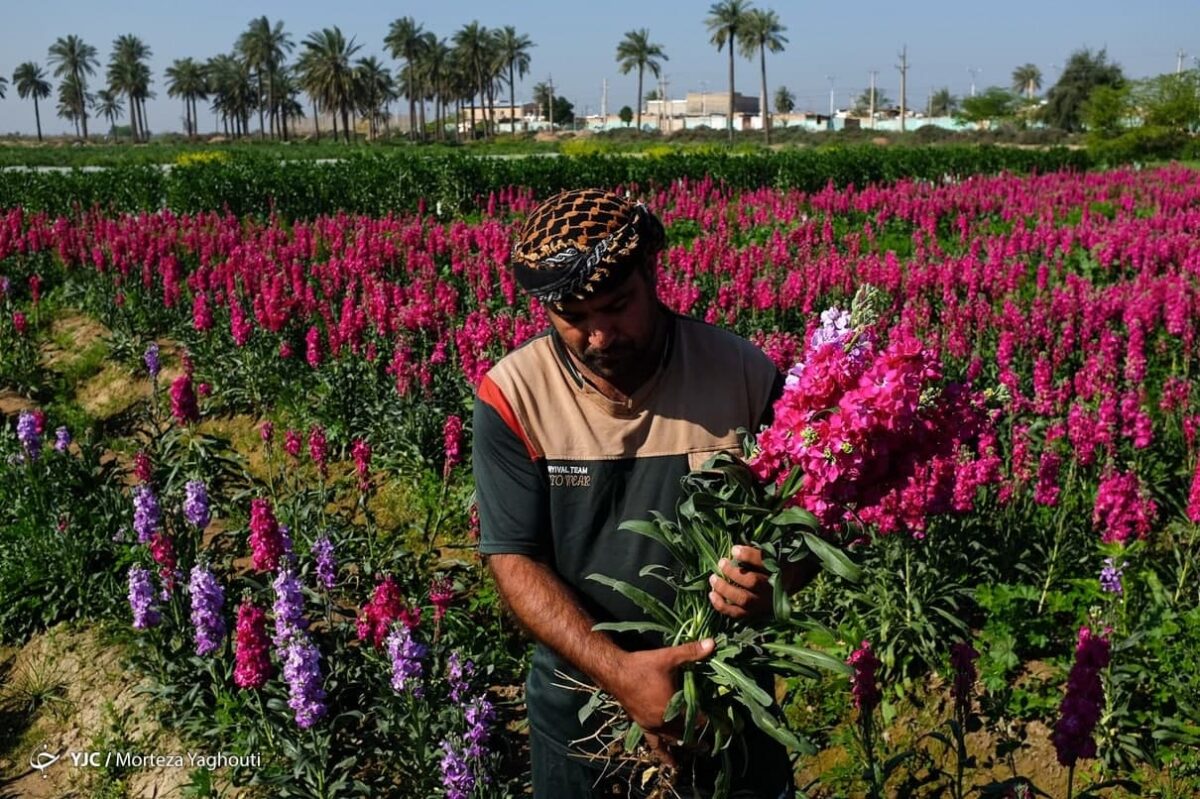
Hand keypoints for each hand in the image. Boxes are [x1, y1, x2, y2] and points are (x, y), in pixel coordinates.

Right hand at [607, 638, 714, 764]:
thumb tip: (713, 643)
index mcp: (672, 707)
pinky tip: (671, 763)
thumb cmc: (642, 665)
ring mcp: (652, 726)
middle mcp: (663, 721)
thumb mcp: (668, 657)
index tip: (725, 724)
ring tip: (700, 751)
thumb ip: (691, 652)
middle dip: (702, 736)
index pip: (698, 719)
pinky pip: (656, 745)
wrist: (615, 672)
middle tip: (716, 740)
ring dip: (687, 746)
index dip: (712, 721)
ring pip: (673, 741)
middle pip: (688, 733)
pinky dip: (665, 754)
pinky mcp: (643, 726)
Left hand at [708, 545, 772, 619]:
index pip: (764, 562)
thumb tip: (733, 549)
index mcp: (778, 569)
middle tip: (721, 562)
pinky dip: (722, 605)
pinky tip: (712, 594)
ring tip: (713, 578)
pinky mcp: (754, 612)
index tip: (734, 550)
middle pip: (752, 582)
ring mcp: (762, 602)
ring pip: (743, 599)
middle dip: (733, 572)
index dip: (747, 555)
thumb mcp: (770, 554)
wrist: (787, 584)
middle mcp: (772, 588)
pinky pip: (736, 613)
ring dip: (725, 588)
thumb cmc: (772, 563)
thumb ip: (754, 552)